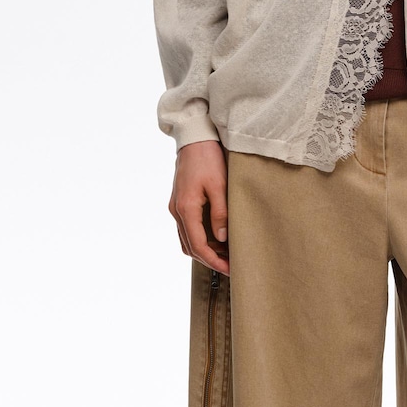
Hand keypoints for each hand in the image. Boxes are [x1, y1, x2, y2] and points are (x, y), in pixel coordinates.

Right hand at [168, 139, 229, 275]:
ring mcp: (176, 206)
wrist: (194, 138)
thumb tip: (223, 239)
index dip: (214, 261)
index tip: (230, 269)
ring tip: (226, 253)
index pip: (198, 246)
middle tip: (231, 264)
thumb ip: (220, 213)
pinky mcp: (179, 201)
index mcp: (186, 208)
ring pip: (187, 239)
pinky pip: (186, 228)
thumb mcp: (220, 185)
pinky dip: (199, 237)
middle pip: (190, 247)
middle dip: (209, 259)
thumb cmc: (208, 158)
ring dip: (204, 250)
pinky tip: (216, 237)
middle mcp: (176, 211)